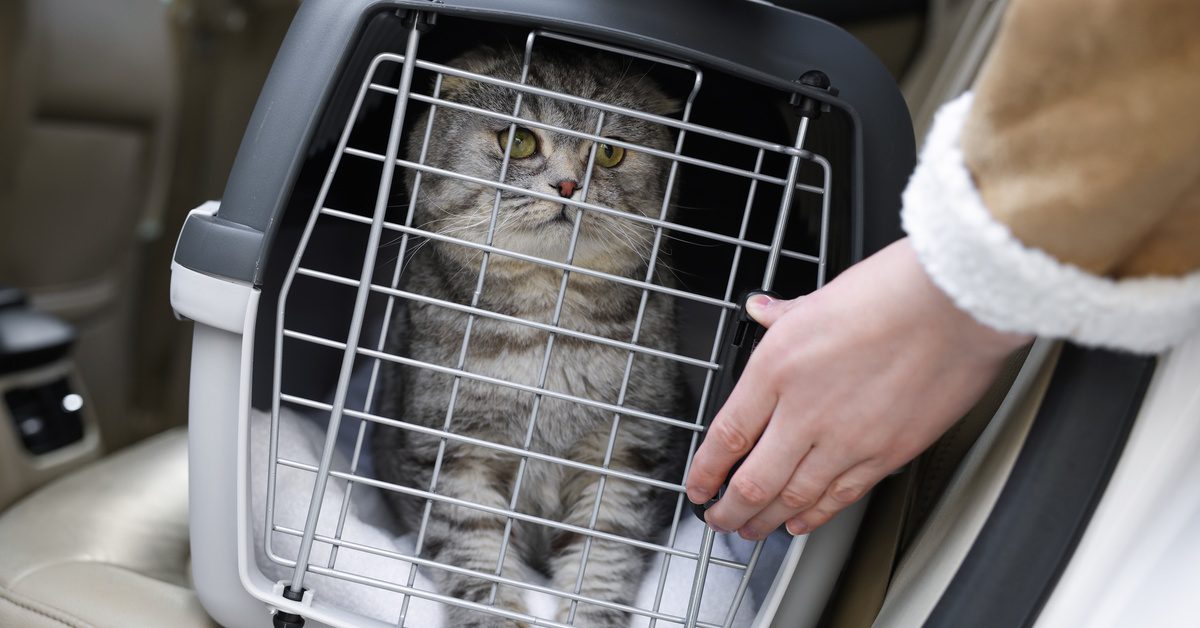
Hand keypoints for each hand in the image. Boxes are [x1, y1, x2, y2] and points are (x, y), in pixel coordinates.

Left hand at [685, 238, 1030, 538]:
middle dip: (728, 511)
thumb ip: (783, 314)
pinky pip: (839, 498)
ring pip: (792, 498)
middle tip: (718, 520)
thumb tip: (762, 311)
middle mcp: (804, 411)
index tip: (697, 486)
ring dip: (765, 521)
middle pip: (752, 480)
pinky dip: (814, 516)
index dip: (705, 471)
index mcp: (777, 368)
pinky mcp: (885, 455)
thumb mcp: (819, 296)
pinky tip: (801, 523)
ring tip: (751, 531)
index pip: (727, 435)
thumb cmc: (894, 292)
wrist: (956, 305)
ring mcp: (845, 439)